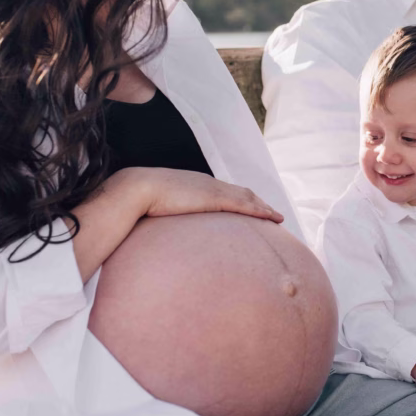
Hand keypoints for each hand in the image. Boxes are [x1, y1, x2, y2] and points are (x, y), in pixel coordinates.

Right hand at [130, 167, 284, 222]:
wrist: (137, 189)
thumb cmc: (140, 200)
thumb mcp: (157, 207)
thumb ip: (165, 214)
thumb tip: (160, 230)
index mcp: (196, 185)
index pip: (226, 192)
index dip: (242, 200)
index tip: (253, 208)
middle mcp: (208, 184)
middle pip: (242, 193)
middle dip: (259, 203)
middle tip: (273, 214)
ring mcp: (212, 190)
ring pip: (247, 198)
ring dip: (264, 208)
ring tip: (278, 218)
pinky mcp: (214, 199)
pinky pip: (244, 205)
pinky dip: (260, 210)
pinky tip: (271, 217)